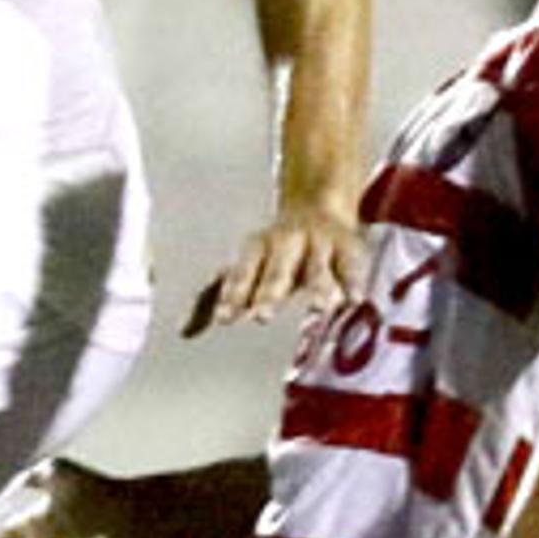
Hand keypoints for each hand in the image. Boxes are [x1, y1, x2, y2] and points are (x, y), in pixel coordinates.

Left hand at [184, 194, 364, 337]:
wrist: (318, 205)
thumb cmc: (275, 252)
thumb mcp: (245, 269)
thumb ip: (215, 299)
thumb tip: (184, 332)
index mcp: (256, 249)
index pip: (241, 273)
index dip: (232, 295)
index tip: (224, 319)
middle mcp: (286, 244)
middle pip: (277, 269)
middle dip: (269, 291)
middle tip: (262, 316)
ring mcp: (318, 244)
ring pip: (318, 266)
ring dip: (320, 284)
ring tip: (322, 307)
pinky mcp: (348, 248)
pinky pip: (352, 264)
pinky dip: (354, 281)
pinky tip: (354, 300)